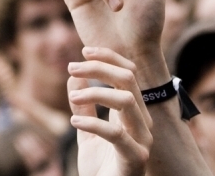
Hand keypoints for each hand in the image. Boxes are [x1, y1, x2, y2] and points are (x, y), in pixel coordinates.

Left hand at [68, 47, 152, 175]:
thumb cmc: (101, 169)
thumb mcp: (86, 132)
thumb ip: (83, 105)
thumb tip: (74, 77)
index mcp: (134, 112)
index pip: (129, 72)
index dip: (109, 57)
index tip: (83, 51)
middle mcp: (142, 121)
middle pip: (129, 79)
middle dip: (99, 68)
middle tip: (72, 68)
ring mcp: (142, 139)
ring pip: (127, 100)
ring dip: (95, 93)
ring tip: (72, 99)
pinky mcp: (135, 158)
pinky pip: (116, 134)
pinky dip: (93, 123)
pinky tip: (74, 121)